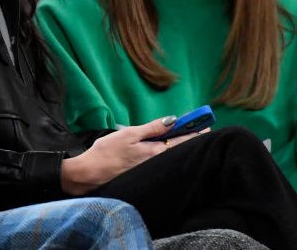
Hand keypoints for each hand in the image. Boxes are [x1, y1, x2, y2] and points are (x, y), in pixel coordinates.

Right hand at [61, 117, 200, 194]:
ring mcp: (150, 170)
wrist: (90, 174)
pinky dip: (169, 153)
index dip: (194, 132)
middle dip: (191, 139)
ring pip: (171, 155)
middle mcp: (156, 163)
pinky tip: (169, 149)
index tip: (205, 125)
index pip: (180, 141)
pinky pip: (162, 161)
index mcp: (155, 152)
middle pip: (179, 149)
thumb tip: (172, 120)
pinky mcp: (144, 173)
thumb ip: (151, 128)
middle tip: (203, 130)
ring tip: (190, 137)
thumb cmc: (106, 152)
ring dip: (180, 146)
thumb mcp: (129, 134)